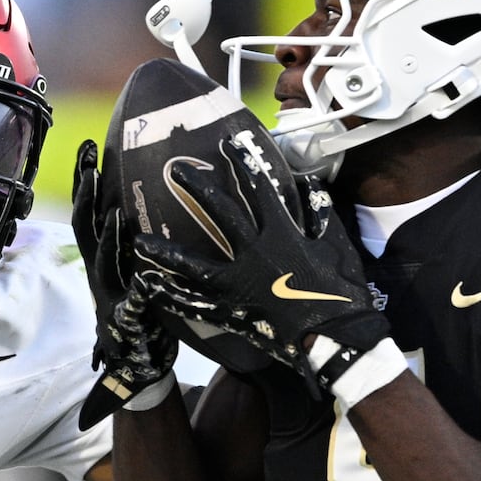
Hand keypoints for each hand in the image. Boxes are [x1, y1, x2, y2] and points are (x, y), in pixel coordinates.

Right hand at [71, 140, 178, 428]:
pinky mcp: (128, 322)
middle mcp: (100, 274)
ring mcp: (111, 297)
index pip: (88, 213)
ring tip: (113, 211)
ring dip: (106, 237)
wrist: (137, 367)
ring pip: (103, 262)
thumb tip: (143, 201)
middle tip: (88, 164)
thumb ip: (135, 242)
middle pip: (84, 228)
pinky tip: (146, 280)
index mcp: (102, 259)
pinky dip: (137, 290)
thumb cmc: (140, 312)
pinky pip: (131, 304)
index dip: (85, 182)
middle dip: (85, 196)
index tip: (89, 148)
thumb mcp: (134, 271)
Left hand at [133, 135, 386, 393]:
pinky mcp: (230, 311)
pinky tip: (148, 288)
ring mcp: (237, 283)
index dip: (243, 163)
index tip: (228, 144)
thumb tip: (309, 184)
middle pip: (220, 213)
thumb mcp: (337, 246)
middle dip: (197, 189)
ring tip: (139, 241)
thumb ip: (320, 214)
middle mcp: (253, 252)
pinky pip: (194, 305)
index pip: (259, 188)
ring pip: (193, 263)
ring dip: (165, 251)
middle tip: (175, 170)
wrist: (337, 337)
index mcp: (281, 232)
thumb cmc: (341, 291)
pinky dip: (170, 297)